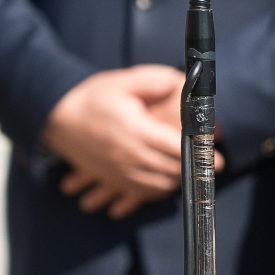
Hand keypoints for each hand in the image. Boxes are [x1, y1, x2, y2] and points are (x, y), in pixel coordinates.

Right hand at [45, 65, 221, 220]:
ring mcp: (119, 171)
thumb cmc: (91, 98)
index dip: (200, 154)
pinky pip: (139, 193)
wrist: (56, 118)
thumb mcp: (122, 81)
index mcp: (136, 130)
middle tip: (212, 167)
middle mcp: (129, 156)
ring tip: (192, 174)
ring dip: (178, 181)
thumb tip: (180, 82)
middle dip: (193, 170)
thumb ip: (153, 81)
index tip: (218, 159)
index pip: (176, 148)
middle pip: (171, 170)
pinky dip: (157, 191)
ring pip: (157, 185)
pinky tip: (167, 184)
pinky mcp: (110, 179)